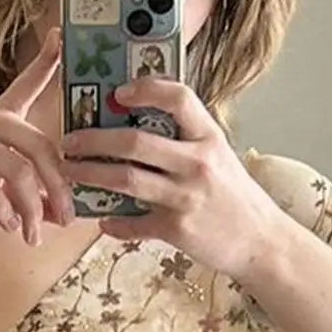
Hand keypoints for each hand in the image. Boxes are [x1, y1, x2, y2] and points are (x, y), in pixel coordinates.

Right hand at [0, 29, 74, 245]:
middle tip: (68, 218)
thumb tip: (65, 215)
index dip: (47, 61)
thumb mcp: (7, 196)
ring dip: (32, 209)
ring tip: (33, 235)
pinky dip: (4, 211)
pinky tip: (10, 228)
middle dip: (58, 188)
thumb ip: (37, 199)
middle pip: (39, 145)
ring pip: (19, 171)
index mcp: (2, 118)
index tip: (61, 34)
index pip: (27, 84)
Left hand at [60, 78, 287, 280]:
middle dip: (94, 139)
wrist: (260, 242)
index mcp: (209, 138)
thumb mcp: (220, 157)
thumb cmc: (235, 198)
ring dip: (91, 174)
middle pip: (135, 142)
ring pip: (126, 179)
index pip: (178, 98)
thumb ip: (188, 140)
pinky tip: (103, 221)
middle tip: (71, 141)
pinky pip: (134, 224)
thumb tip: (142, 123)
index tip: (118, 92)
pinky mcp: (177, 229)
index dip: (145, 89)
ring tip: (71, 171)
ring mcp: (185, 197)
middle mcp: (197, 164)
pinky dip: (113, 223)